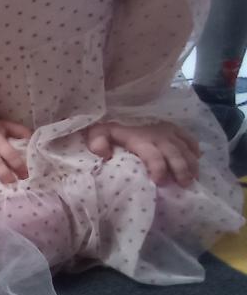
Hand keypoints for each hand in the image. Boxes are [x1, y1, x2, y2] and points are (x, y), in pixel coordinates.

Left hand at [86, 121, 200, 186]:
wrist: (116, 110)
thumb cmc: (108, 128)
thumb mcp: (98, 134)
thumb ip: (98, 143)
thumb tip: (105, 155)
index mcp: (140, 139)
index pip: (153, 156)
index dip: (158, 169)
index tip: (160, 182)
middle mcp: (158, 135)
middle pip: (174, 154)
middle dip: (181, 170)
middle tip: (184, 184)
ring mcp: (168, 131)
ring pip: (185, 148)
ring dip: (191, 163)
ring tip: (193, 179)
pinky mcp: (174, 128)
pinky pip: (189, 138)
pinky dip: (195, 149)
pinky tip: (197, 160)